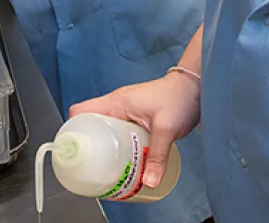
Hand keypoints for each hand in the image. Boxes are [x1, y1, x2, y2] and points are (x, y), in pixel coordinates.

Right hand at [70, 72, 199, 189]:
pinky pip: (118, 132)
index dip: (72, 130)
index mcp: (116, 103)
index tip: (74, 151)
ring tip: (108, 168)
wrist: (196, 86)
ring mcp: (126, 111)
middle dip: (89, 146)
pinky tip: (126, 161)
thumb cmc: (179, 98)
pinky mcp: (135, 118)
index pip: (80, 112)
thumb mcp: (167, 129)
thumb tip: (148, 183)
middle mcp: (116, 106)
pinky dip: (118, 146)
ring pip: (104, 130)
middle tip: (93, 167)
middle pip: (89, 124)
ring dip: (105, 147)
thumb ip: (157, 157)